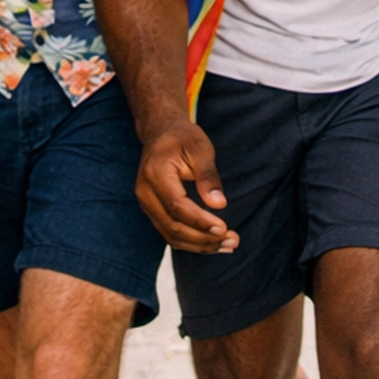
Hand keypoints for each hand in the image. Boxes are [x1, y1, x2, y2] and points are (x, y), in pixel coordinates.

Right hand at [136, 118, 237, 252]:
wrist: (161, 133)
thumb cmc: (182, 137)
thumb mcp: (200, 148)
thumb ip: (208, 176)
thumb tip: (219, 204)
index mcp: (155, 174)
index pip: (177, 206)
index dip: (200, 221)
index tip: (224, 228)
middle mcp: (145, 192)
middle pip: (172, 226)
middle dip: (203, 239)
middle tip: (232, 240)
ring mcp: (146, 204)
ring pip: (171, 235)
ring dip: (200, 245)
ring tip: (227, 245)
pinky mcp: (152, 211)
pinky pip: (170, 233)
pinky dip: (192, 242)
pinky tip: (213, 243)